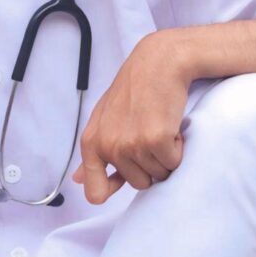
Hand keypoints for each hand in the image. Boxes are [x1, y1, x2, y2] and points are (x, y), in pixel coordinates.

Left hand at [78, 30, 193, 202]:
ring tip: (160, 126)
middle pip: (138, 184)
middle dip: (149, 165)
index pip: (95, 193)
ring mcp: (132, 145)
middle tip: (149, 134)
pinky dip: (178, 148)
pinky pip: (173, 163)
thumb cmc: (135, 88)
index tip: (122, 180)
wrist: (159, 62)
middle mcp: (109, 147)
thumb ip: (94, 152)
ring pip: (158, 175)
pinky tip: (171, 126)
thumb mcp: (104, 117)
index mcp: (92, 143)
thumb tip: (77, 181)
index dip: (113, 189)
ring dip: (165, 155)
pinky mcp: (156, 140)